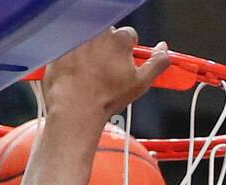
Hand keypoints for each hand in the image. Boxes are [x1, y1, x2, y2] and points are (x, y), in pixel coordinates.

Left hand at [43, 27, 171, 121]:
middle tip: (103, 72)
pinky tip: (74, 73)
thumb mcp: (140, 84)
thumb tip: (165, 50)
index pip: (128, 37)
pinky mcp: (60, 45)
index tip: (121, 65)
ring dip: (89, 51)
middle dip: (106, 49)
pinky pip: (69, 46)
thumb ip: (157, 64)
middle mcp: (99, 32)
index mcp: (120, 39)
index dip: (126, 52)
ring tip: (88, 74)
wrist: (75, 110)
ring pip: (89, 39)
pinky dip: (71, 57)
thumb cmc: (106, 99)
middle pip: (107, 36)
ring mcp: (78, 37)